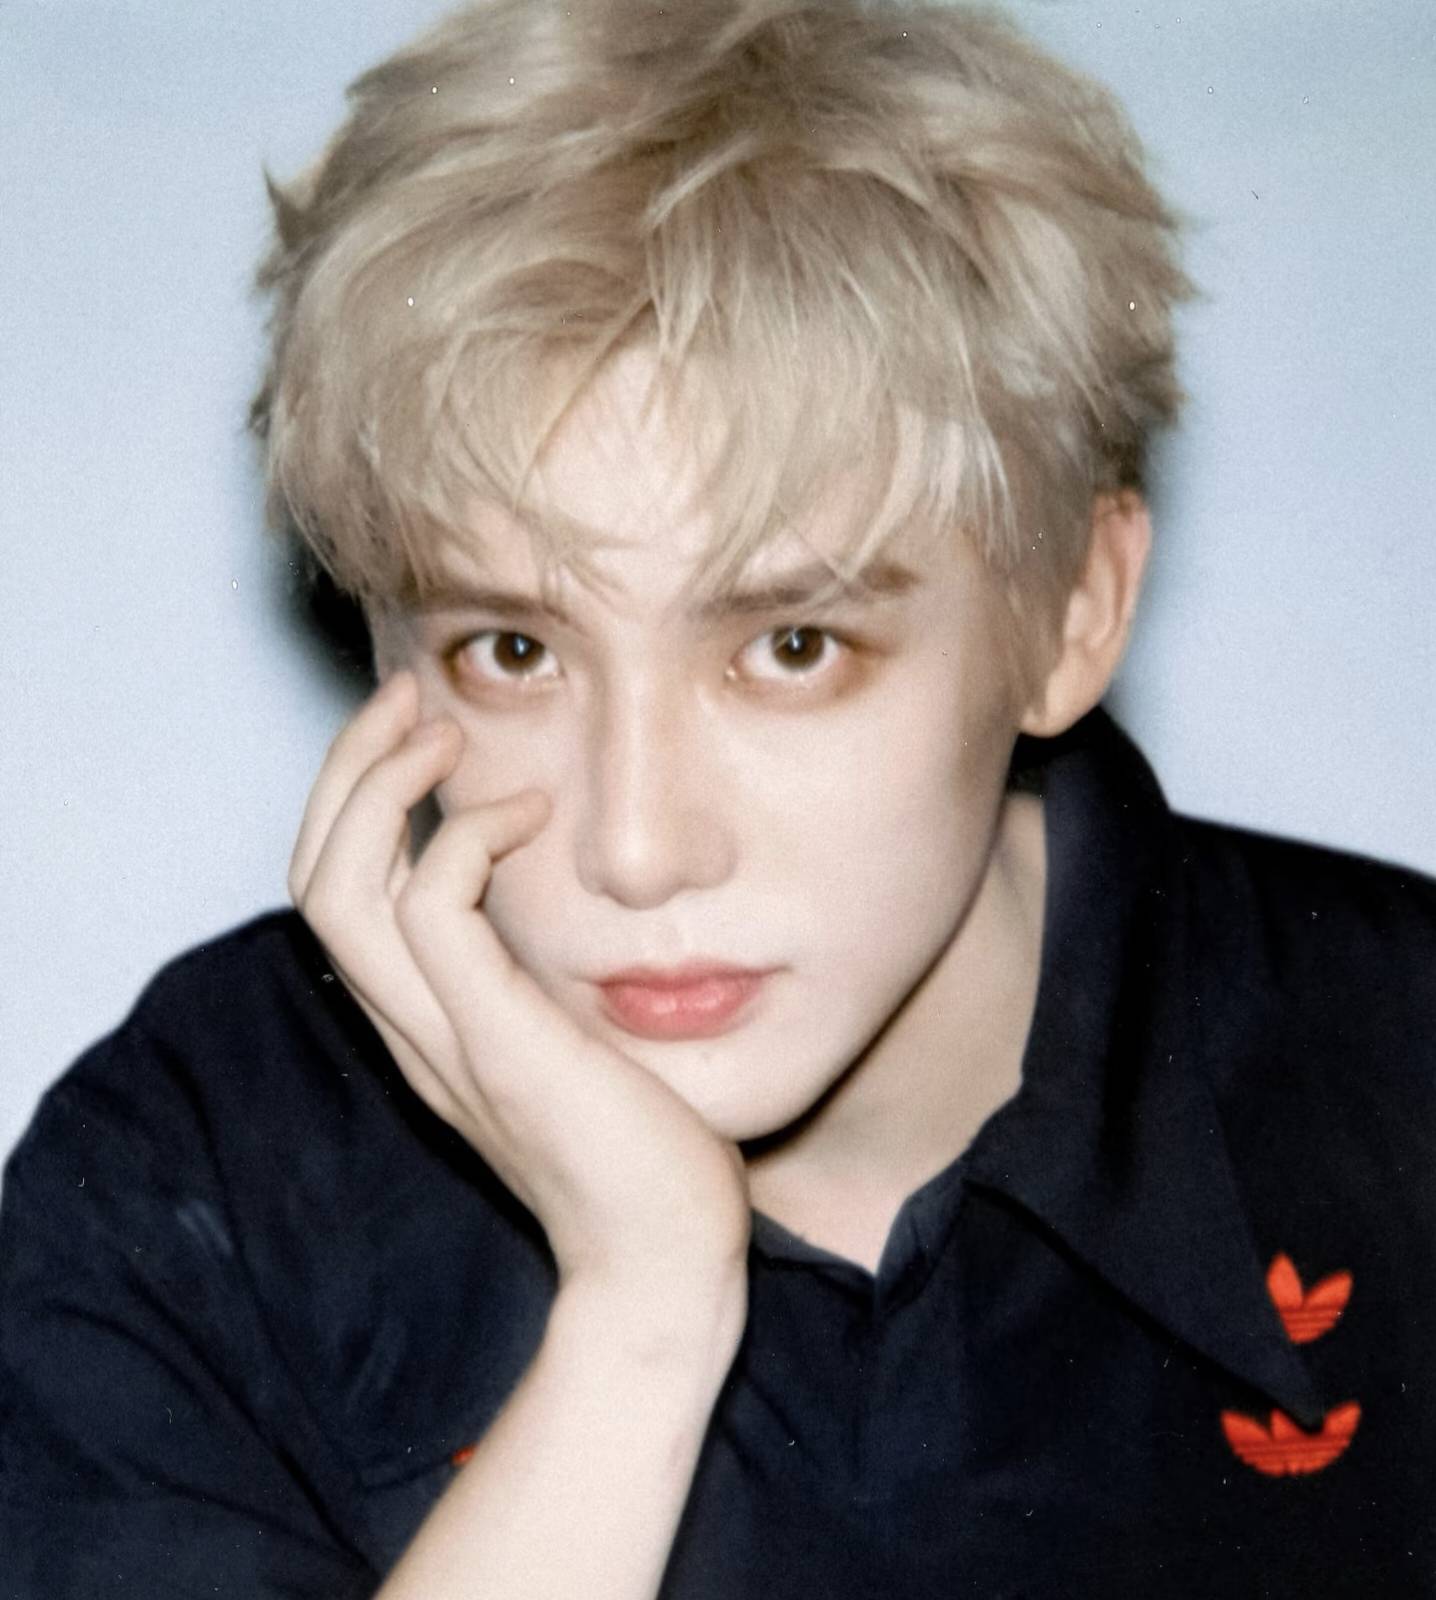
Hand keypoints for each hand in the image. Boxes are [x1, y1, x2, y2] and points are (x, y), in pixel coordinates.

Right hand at [289, 671, 750, 1318]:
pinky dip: (463, 838)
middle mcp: (408, 1028)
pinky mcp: (494, 1042)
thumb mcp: (573, 1034)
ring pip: (338, 889)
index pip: (335, 894)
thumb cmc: (644, 1145)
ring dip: (379, 787)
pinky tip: (528, 813)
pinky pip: (430, 911)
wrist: (665, 1257)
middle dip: (346, 771)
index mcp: (421, 1023)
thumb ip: (542, 971)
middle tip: (406, 696)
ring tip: (441, 729)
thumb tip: (567, 890)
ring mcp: (441, 1038)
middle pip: (311, 878)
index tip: (418, 733)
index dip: (354, 802)